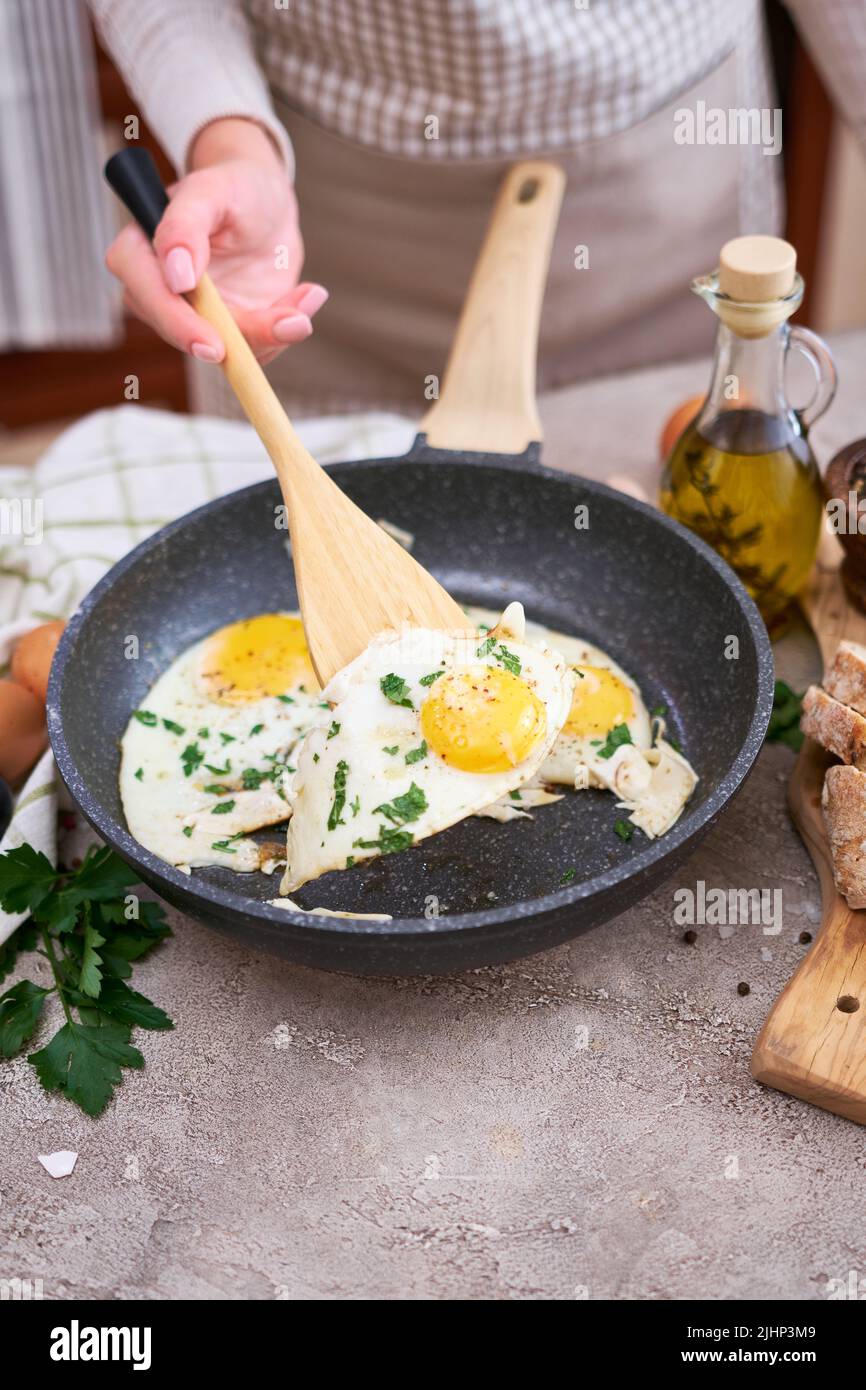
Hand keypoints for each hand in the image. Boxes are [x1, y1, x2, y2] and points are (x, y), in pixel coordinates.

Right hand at [105, 118, 325, 364]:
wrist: (266, 201)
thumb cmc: (234, 185)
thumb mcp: (212, 190)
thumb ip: (185, 224)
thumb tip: (177, 276)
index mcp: (141, 253)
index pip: (147, 296)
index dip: (178, 325)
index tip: (214, 345)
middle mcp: (161, 291)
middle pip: (187, 334)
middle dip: (240, 338)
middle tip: (290, 325)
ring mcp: (195, 316)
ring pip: (227, 349)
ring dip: (272, 333)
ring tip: (308, 297)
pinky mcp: (229, 329)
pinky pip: (254, 347)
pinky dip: (285, 327)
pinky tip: (305, 296)